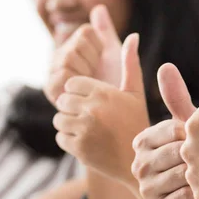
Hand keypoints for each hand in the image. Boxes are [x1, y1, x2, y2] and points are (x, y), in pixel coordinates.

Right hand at [44, 5, 122, 103]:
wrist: (114, 114)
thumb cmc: (116, 86)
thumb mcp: (116, 57)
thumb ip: (106, 33)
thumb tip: (99, 7)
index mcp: (76, 45)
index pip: (86, 32)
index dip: (99, 48)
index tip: (103, 62)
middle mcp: (61, 55)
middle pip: (75, 44)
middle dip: (92, 61)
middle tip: (96, 76)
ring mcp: (54, 71)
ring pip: (68, 58)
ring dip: (84, 73)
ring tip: (89, 84)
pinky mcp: (51, 88)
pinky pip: (61, 76)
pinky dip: (75, 83)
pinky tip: (82, 92)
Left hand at [53, 33, 149, 181]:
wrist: (139, 162)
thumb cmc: (137, 124)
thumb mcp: (135, 93)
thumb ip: (130, 63)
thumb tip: (133, 35)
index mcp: (103, 93)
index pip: (71, 84)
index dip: (78, 93)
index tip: (90, 102)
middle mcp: (92, 109)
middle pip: (63, 101)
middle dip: (72, 108)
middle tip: (89, 118)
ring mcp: (84, 129)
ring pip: (59, 120)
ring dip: (69, 125)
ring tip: (88, 130)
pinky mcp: (78, 147)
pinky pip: (60, 137)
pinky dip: (69, 141)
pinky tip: (87, 142)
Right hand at [131, 64, 198, 198]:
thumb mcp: (190, 126)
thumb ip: (176, 99)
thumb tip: (165, 65)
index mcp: (142, 140)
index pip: (172, 130)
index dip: (197, 134)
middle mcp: (139, 165)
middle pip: (175, 153)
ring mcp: (147, 189)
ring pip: (180, 174)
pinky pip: (185, 196)